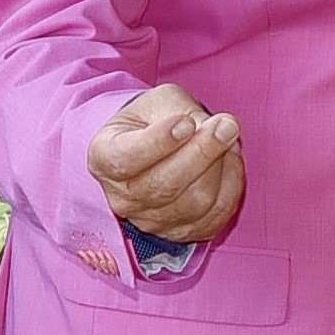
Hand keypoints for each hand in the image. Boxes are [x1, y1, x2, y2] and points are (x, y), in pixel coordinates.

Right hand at [87, 83, 243, 242]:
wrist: (153, 145)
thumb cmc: (152, 120)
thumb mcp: (159, 101)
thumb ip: (184, 110)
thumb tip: (220, 128)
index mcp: (104, 157)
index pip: (127, 158)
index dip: (159, 142)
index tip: (186, 122)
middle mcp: (121, 197)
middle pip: (164, 185)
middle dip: (202, 152)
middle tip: (226, 125)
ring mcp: (150, 221)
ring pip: (195, 203)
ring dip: (220, 167)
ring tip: (227, 137)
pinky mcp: (181, 233)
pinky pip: (215, 216)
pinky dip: (231, 186)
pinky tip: (229, 160)